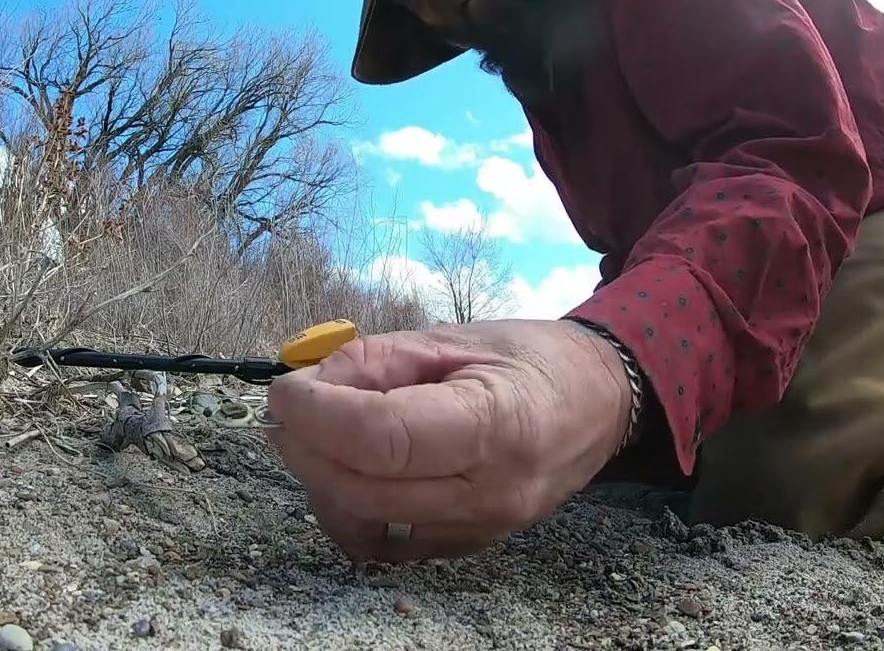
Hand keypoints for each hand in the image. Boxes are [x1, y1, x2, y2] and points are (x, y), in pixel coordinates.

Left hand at [263, 319, 632, 561]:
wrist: (598, 404)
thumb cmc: (527, 359)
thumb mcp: (452, 337)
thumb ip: (375, 361)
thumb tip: (309, 387)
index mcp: (496, 424)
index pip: (381, 438)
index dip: (317, 415)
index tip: (286, 390)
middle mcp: (490, 491)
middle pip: (360, 489)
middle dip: (304, 446)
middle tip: (288, 408)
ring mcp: (479, 529)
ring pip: (361, 524)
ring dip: (319, 479)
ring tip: (319, 434)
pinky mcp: (465, 547)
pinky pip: (382, 542)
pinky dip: (347, 506)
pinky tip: (350, 468)